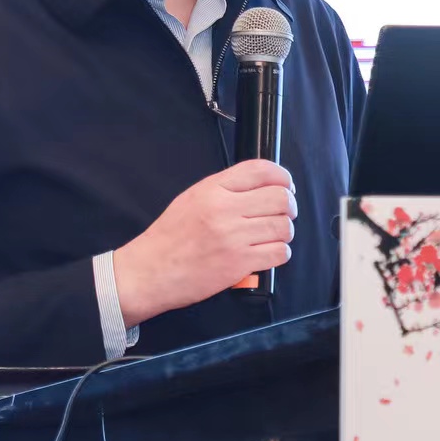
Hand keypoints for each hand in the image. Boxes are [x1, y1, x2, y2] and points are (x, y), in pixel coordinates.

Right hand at [112, 160, 295, 323]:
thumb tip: (261, 185)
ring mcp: (233, 237)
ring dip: (284, 232)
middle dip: (289, 206)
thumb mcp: (192, 198)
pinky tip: (268, 253)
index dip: (282, 177)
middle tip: (283, 214)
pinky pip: (279, 253)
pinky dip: (280, 254)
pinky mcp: (239, 263)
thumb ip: (225, 189)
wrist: (150, 270)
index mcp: (213, 189)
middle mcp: (225, 209)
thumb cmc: (170, 237)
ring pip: (283, 227)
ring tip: (273, 236)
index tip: (286, 186)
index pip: (261, 170)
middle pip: (280, 198)